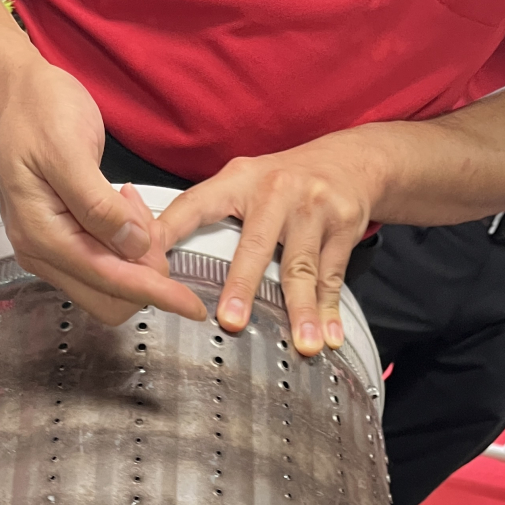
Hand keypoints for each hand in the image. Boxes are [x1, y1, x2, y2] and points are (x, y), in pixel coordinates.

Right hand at [0, 57, 206, 324]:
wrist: (16, 96)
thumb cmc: (36, 113)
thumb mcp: (69, 150)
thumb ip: (100, 205)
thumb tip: (132, 245)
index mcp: (41, 235)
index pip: (108, 281)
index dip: (155, 292)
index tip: (190, 304)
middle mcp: (41, 252)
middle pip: (109, 299)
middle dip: (144, 274)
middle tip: (154, 227)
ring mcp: (50, 251)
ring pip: (109, 287)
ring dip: (135, 260)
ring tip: (132, 207)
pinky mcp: (62, 243)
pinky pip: (103, 265)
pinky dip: (125, 248)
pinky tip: (124, 211)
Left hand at [157, 131, 376, 355]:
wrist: (352, 160)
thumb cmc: (287, 181)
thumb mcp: (245, 181)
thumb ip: (209, 213)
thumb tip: (159, 250)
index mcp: (239, 180)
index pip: (195, 207)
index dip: (169, 233)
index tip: (151, 267)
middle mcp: (275, 191)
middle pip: (255, 247)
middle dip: (243, 286)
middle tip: (231, 320)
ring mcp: (312, 208)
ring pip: (301, 268)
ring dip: (301, 310)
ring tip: (302, 344)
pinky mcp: (343, 225)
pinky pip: (332, 276)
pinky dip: (330, 310)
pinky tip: (329, 336)